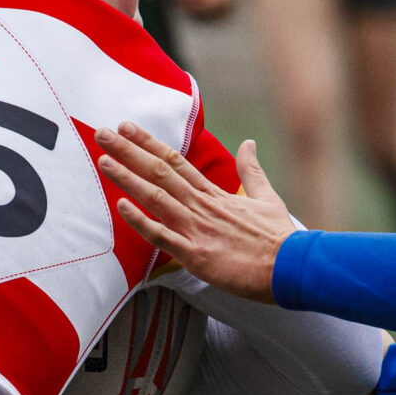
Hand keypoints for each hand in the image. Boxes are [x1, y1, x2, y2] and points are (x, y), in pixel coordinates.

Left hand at [95, 125, 295, 302]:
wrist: (292, 267)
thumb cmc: (279, 237)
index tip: (127, 127)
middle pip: (160, 171)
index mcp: (215, 194)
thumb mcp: (267, 196)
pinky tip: (120, 206)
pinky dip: (141, 221)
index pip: (176, 161)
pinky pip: (162, 236)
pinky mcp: (196, 255)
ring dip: (127, 178)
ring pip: (156, 197)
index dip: (148, 143)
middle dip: (129, 151)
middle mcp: (201, 206)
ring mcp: (197, 229)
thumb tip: (249, 142)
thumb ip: (252, 169)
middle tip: (102, 133)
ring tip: (103, 160)